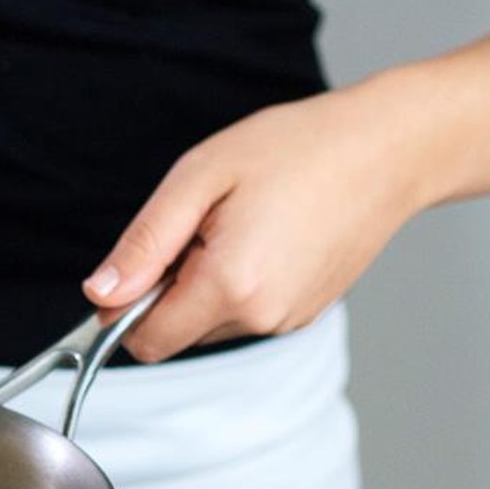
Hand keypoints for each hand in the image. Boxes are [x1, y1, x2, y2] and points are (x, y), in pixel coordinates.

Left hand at [82, 80, 427, 362]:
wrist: (390, 147)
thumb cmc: (297, 149)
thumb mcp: (199, 179)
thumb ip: (143, 245)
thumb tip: (99, 294)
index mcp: (230, 286)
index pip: (144, 341)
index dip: (125, 307)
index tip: (141, 261)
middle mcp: (261, 316)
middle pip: (175, 334)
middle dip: (168, 289)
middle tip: (202, 226)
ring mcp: (287, 320)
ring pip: (208, 324)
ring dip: (203, 285)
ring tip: (240, 224)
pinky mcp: (304, 313)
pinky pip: (244, 312)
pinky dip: (237, 283)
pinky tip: (265, 235)